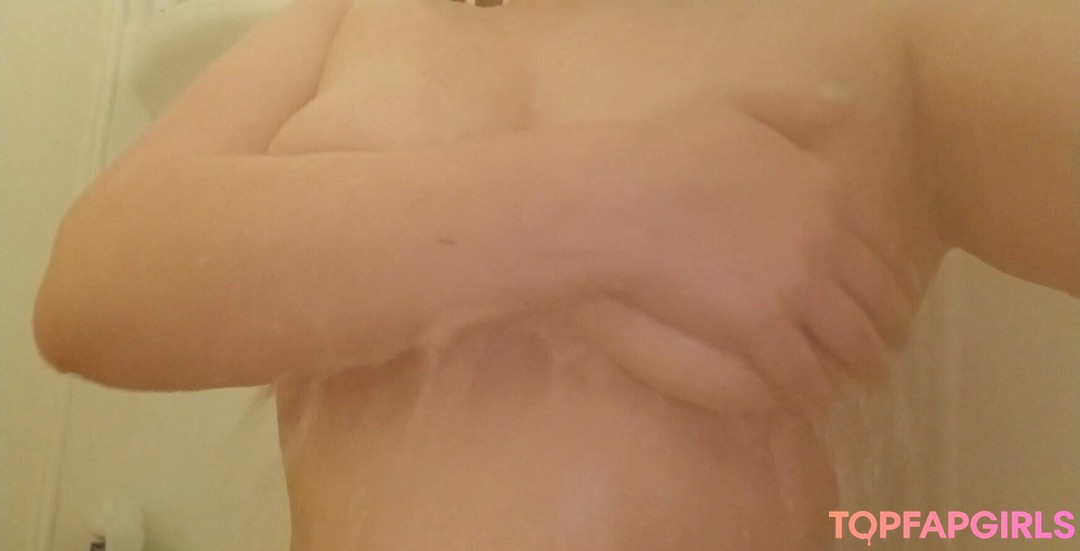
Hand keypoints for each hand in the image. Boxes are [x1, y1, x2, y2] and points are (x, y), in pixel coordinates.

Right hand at [584, 106, 919, 414]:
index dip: (895, 278)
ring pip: (851, 342)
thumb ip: (795, 111)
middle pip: (879, 298)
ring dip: (862, 366)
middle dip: (889, 328)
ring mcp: (797, 288)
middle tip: (887, 347)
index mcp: (828, 190)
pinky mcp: (761, 329)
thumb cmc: (665, 152)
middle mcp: (826, 240)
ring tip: (860, 380)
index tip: (896, 297)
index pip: (885, 245)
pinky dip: (812, 394)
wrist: (619, 202)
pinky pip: (803, 374)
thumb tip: (845, 105)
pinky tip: (810, 403)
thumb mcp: (738, 109)